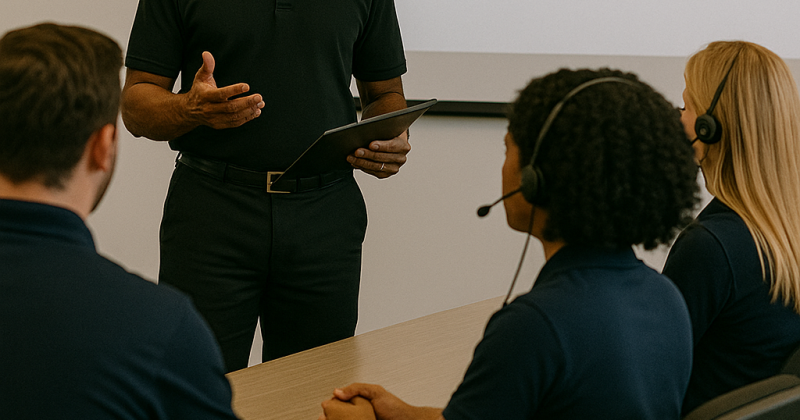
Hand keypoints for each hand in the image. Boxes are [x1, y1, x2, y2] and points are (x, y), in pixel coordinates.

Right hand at [183, 51, 264, 129]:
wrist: (190, 111)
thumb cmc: (199, 91)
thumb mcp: (201, 77)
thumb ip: (207, 66)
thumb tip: (207, 54)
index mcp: (205, 96)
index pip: (221, 94)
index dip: (234, 90)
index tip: (247, 86)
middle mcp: (209, 109)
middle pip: (230, 107)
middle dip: (246, 102)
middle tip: (259, 97)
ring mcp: (215, 118)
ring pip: (234, 116)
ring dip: (249, 111)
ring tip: (260, 104)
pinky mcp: (220, 125)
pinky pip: (235, 123)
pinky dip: (247, 118)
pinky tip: (256, 112)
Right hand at [324, 383, 441, 419]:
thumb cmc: (395, 408)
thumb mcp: (375, 391)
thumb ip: (356, 388)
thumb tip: (338, 391)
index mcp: (359, 401)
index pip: (339, 402)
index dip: (330, 405)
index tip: (324, 408)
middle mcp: (358, 413)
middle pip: (337, 414)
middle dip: (329, 416)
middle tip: (324, 418)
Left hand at [347, 130, 409, 178]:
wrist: (391, 143)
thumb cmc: (387, 135)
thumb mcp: (385, 130)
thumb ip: (379, 131)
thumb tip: (364, 133)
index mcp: (403, 146)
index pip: (392, 146)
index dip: (381, 146)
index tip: (370, 144)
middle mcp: (401, 158)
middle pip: (382, 158)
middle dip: (368, 154)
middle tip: (357, 151)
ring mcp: (394, 168)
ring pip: (376, 166)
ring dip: (362, 162)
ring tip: (351, 158)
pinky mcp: (386, 174)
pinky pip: (373, 172)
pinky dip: (363, 167)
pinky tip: (355, 163)